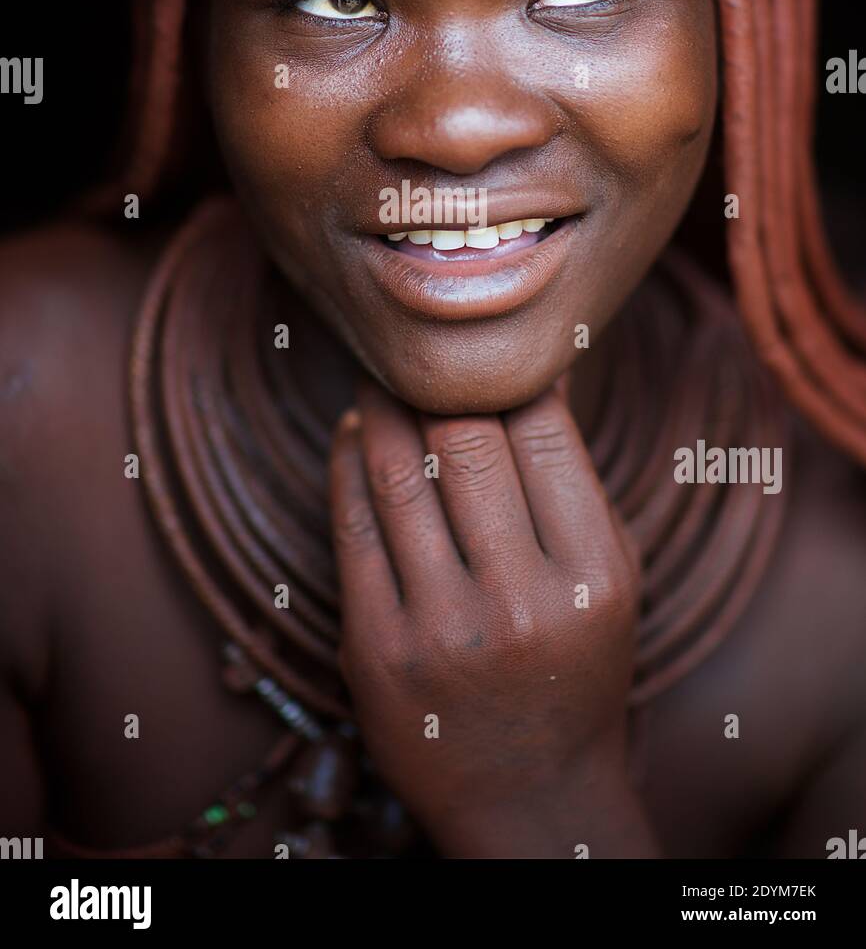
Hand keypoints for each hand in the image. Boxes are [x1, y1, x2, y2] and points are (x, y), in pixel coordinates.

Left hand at [328, 377, 642, 849]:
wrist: (529, 795)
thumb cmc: (576, 663)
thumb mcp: (608, 574)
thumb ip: (574, 477)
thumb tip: (535, 367)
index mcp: (592, 575)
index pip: (542, 431)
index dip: (508, 374)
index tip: (485, 352)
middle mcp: (520, 602)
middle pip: (465, 438)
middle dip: (437, 380)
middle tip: (419, 350)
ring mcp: (441, 628)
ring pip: (397, 471)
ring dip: (381, 406)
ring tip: (379, 375)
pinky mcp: (374, 647)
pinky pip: (351, 523)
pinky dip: (347, 460)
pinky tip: (353, 433)